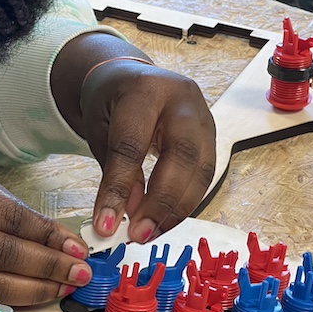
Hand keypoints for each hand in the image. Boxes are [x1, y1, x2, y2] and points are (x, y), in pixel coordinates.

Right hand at [0, 160, 91, 305]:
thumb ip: (0, 202)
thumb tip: (50, 233)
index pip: (7, 216)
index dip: (46, 235)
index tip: (75, 246)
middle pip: (3, 253)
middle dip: (49, 265)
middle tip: (81, 272)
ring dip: (36, 288)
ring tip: (66, 287)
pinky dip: (11, 298)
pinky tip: (36, 295)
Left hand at [80, 59, 215, 242]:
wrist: (130, 77)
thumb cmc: (111, 102)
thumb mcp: (100, 129)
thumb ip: (115, 170)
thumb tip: (128, 215)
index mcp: (144, 90)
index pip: (132, 145)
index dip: (120, 189)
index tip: (107, 225)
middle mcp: (182, 100)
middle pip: (181, 156)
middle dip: (161, 202)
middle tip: (139, 234)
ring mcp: (203, 116)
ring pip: (201, 170)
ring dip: (177, 209)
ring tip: (150, 233)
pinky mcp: (212, 135)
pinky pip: (205, 175)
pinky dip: (186, 202)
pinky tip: (165, 220)